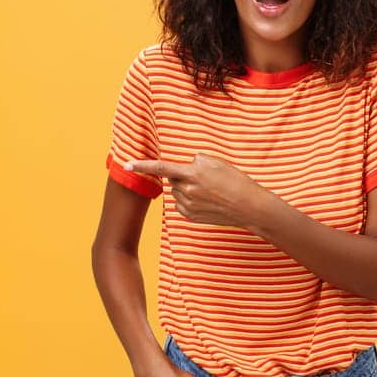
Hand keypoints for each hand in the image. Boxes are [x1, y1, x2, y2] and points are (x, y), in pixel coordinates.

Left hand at [125, 153, 272, 228]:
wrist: (249, 207)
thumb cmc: (237, 182)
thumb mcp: (219, 163)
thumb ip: (198, 160)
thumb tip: (187, 165)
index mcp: (193, 173)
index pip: (162, 167)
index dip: (143, 165)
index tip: (127, 164)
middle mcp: (187, 189)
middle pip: (174, 179)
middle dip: (184, 176)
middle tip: (206, 180)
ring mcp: (188, 204)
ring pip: (178, 192)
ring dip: (187, 189)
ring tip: (210, 193)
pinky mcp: (190, 216)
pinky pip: (181, 205)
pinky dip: (189, 201)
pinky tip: (207, 202)